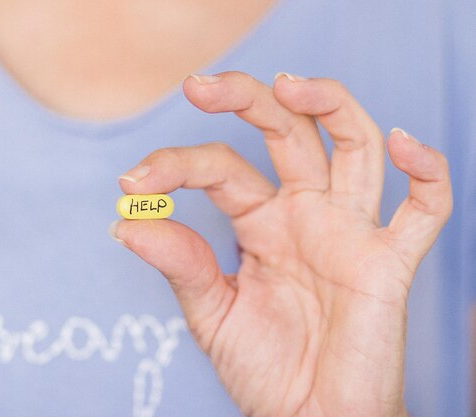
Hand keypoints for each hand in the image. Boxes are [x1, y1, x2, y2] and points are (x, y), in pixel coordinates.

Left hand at [111, 72, 451, 416]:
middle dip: (248, 98)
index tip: (132, 182)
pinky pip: (425, 209)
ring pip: (354, 145)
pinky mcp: (388, 263)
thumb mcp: (211, 312)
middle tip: (200, 86)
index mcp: (260, 222)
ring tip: (291, 84)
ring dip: (329, 105)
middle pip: (287, 130)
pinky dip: (427, 174)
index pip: (221, 168)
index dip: (175, 165)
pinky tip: (405, 146)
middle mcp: (305, 214)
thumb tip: (125, 221)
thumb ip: (180, 264)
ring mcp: (348, 232)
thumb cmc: (265, 368)